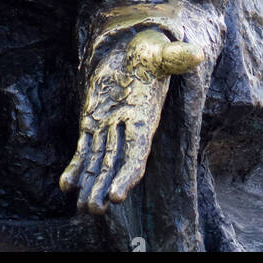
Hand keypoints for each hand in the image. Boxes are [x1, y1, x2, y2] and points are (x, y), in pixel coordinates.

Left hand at [60, 28, 202, 213]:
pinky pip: (83, 149)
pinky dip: (75, 168)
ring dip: (90, 185)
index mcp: (143, 119)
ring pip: (98, 163)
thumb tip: (197, 54)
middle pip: (115, 165)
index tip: (117, 196)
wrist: (133, 52)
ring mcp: (108, 127)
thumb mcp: (162, 53)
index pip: (136, 154)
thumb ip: (176, 57)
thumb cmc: (151, 53)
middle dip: (104, 188)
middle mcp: (126, 129)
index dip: (127, 176)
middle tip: (93, 209)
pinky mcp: (92, 121)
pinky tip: (65, 186)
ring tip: (82, 208)